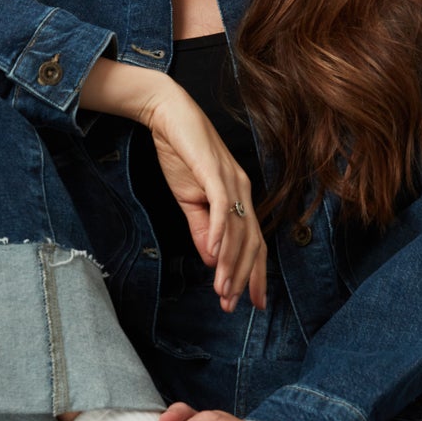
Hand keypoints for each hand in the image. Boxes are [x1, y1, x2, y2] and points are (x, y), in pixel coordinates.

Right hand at [139, 84, 266, 314]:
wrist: (167, 115)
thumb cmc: (181, 154)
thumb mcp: (190, 200)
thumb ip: (202, 230)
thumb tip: (212, 259)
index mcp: (239, 198)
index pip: (253, 243)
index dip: (254, 274)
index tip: (251, 302)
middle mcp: (242, 190)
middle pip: (251, 242)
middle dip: (244, 277)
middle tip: (232, 305)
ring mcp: (231, 180)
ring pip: (238, 230)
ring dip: (230, 263)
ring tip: (223, 289)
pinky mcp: (214, 171)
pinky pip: (222, 206)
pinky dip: (220, 231)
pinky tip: (215, 254)